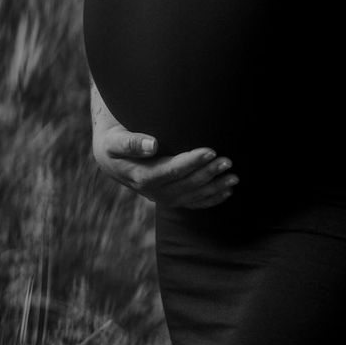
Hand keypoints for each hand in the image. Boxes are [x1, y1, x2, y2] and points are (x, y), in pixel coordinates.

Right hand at [92, 124, 240, 208]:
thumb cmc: (113, 144)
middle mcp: (153, 192)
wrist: (111, 159)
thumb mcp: (113, 141)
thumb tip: (152, 145)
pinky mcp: (171, 198)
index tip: (210, 151)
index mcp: (140, 176)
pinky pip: (193, 203)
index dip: (191, 162)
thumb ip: (130, 143)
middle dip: (208, 174)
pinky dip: (211, 199)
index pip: (170, 171)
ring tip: (234, 177)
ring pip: (192, 196)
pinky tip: (227, 192)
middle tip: (228, 161)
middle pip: (185, 185)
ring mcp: (163, 198)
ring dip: (214, 188)